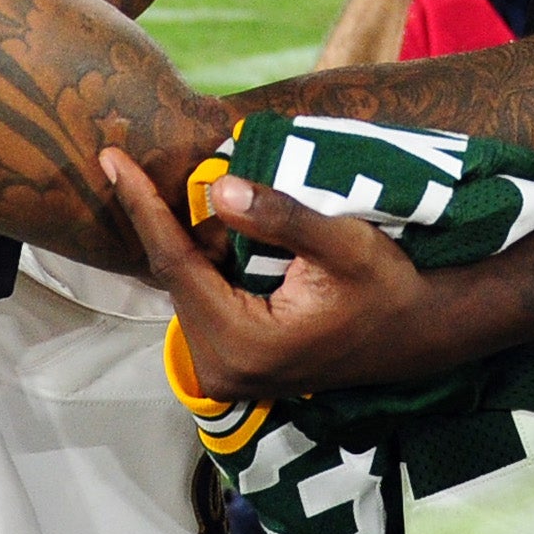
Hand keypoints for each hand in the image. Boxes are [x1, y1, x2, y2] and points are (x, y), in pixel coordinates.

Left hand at [103, 148, 447, 402]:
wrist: (422, 334)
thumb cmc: (390, 287)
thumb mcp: (343, 244)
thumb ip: (280, 217)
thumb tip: (216, 188)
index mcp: (243, 343)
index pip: (175, 263)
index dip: (142, 206)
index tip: (111, 160)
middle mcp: (224, 368)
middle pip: (176, 277)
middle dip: (162, 218)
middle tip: (138, 162)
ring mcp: (229, 372)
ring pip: (188, 287)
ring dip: (186, 239)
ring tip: (183, 189)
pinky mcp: (238, 364)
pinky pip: (205, 299)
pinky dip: (204, 260)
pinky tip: (214, 225)